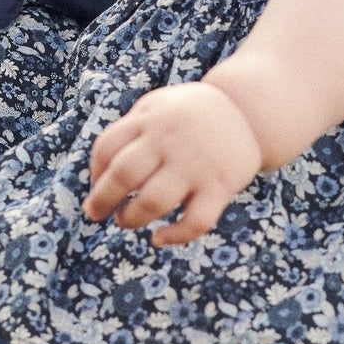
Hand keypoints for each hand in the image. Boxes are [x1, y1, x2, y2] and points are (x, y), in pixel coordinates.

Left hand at [84, 82, 262, 244]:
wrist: (248, 111)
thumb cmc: (190, 114)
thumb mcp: (159, 105)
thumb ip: (131, 130)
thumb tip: (98, 175)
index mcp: (151, 119)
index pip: (107, 148)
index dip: (94, 172)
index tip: (96, 186)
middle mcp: (170, 141)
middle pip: (123, 175)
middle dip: (102, 199)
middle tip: (95, 213)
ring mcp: (196, 165)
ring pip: (153, 202)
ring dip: (131, 218)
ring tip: (124, 221)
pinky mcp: (220, 186)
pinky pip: (195, 221)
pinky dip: (174, 236)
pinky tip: (158, 238)